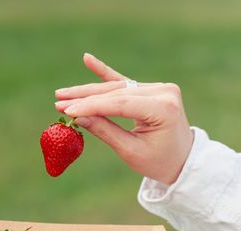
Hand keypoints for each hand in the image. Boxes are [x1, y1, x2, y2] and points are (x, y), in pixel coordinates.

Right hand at [54, 53, 193, 184]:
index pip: (120, 103)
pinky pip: (123, 81)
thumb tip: (78, 116)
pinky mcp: (150, 88)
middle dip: (85, 98)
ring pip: (115, 88)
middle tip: (58, 101)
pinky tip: (87, 59)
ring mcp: (158, 87)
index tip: (67, 110)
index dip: (92, 106)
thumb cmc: (158, 161)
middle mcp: (163, 92)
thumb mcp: (131, 151)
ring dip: (88, 91)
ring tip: (62, 94)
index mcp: (164, 108)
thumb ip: (106, 131)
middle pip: (115, 93)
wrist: (182, 159)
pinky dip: (104, 72)